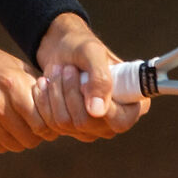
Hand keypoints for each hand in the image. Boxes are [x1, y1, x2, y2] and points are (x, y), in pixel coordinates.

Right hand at [0, 33, 54, 152]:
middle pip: (31, 137)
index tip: (49, 121)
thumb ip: (32, 85)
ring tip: (17, 126)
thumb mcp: (9, 64)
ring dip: (20, 139)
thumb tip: (58, 106)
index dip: (50, 124)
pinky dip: (2, 140)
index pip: (44, 120)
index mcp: (11, 84)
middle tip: (35, 127)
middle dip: (37, 134)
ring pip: (14, 145)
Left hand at [32, 14, 147, 141]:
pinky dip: (43, 100)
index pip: (120, 121)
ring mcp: (93, 128)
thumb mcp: (93, 54)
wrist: (61, 51)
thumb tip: (97, 112)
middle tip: (66, 69)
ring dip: (55, 92)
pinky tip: (44, 83)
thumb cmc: (83, 48)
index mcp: (134, 104)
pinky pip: (50, 124)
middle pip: (86, 123)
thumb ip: (100, 79)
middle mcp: (116, 121)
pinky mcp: (71, 129)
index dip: (99, 104)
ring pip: (65, 123)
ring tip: (56, 71)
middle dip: (70, 92)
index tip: (83, 81)